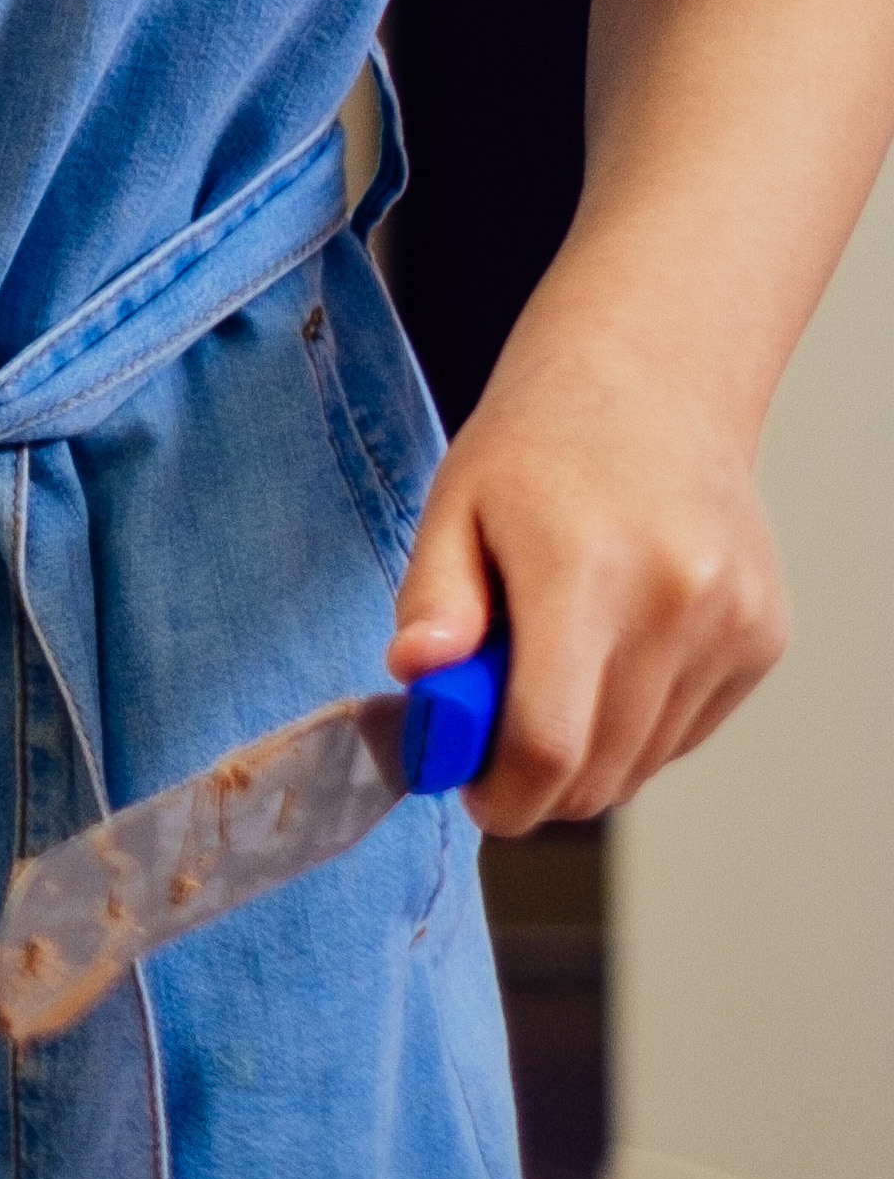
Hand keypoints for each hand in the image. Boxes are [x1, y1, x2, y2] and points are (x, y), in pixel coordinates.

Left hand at [395, 308, 789, 835]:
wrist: (652, 387)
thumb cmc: (537, 446)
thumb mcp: (453, 506)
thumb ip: (434, 601)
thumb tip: (416, 676)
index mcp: (585, 571)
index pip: (550, 740)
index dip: (501, 792)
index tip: (467, 791)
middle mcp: (676, 604)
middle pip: (601, 768)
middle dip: (533, 785)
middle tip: (485, 743)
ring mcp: (731, 626)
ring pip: (644, 760)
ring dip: (585, 755)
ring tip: (542, 679)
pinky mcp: (762, 639)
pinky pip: (685, 730)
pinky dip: (634, 725)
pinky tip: (603, 659)